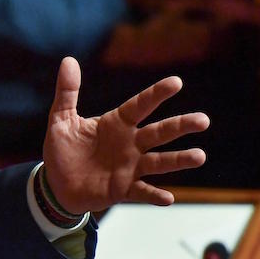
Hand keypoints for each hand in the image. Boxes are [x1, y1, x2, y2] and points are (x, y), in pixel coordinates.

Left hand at [42, 57, 209, 212]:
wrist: (56, 185)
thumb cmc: (63, 150)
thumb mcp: (61, 120)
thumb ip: (67, 92)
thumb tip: (68, 60)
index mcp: (116, 123)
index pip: (140, 105)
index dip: (156, 94)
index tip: (176, 82)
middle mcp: (129, 144)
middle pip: (159, 132)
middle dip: (181, 126)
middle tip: (203, 120)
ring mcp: (129, 167)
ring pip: (159, 162)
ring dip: (179, 159)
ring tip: (199, 156)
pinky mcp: (122, 189)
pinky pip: (142, 192)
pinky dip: (154, 195)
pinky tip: (168, 198)